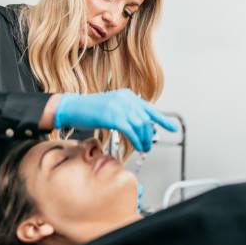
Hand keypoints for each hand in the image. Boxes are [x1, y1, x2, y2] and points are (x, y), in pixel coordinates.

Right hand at [54, 89, 177, 151]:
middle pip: (146, 120)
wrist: (72, 108)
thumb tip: (139, 126)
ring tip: (142, 149)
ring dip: (143, 140)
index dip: (163, 120)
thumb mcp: (111, 107)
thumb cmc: (89, 111)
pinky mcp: (114, 116)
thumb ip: (125, 113)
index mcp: (127, 95)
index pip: (149, 109)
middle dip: (149, 135)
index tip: (172, 128)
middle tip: (147, 146)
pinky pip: (131, 131)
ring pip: (140, 126)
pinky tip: (136, 146)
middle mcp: (126, 98)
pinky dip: (136, 140)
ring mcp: (120, 106)